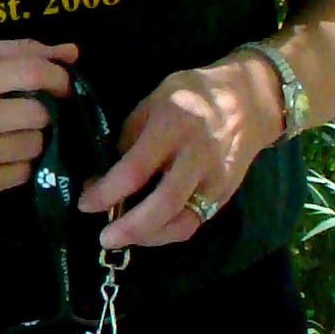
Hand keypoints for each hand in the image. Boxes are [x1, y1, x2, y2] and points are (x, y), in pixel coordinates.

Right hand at [0, 38, 77, 201]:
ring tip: (6, 132)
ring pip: (33, 147)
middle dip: (40, 110)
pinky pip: (19, 174)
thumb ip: (17, 51)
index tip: (62, 85)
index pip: (32, 75)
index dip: (59, 79)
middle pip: (38, 115)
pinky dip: (15, 162)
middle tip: (23, 110)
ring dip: (29, 137)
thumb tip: (71, 53)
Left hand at [83, 57, 281, 248]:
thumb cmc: (192, 95)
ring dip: (149, 237)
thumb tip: (102, 177)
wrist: (249, 101)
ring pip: (183, 221)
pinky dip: (168, 232)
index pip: (136, 168)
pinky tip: (148, 231)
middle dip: (130, 227)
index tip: (85, 204)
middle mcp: (197, 156)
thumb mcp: (153, 101)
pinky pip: (194, 222)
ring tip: (123, 238)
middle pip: (164, 203)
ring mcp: (215, 179)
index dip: (107, 192)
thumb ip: (129, 137)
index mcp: (173, 126)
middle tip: (105, 238)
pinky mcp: (225, 194)